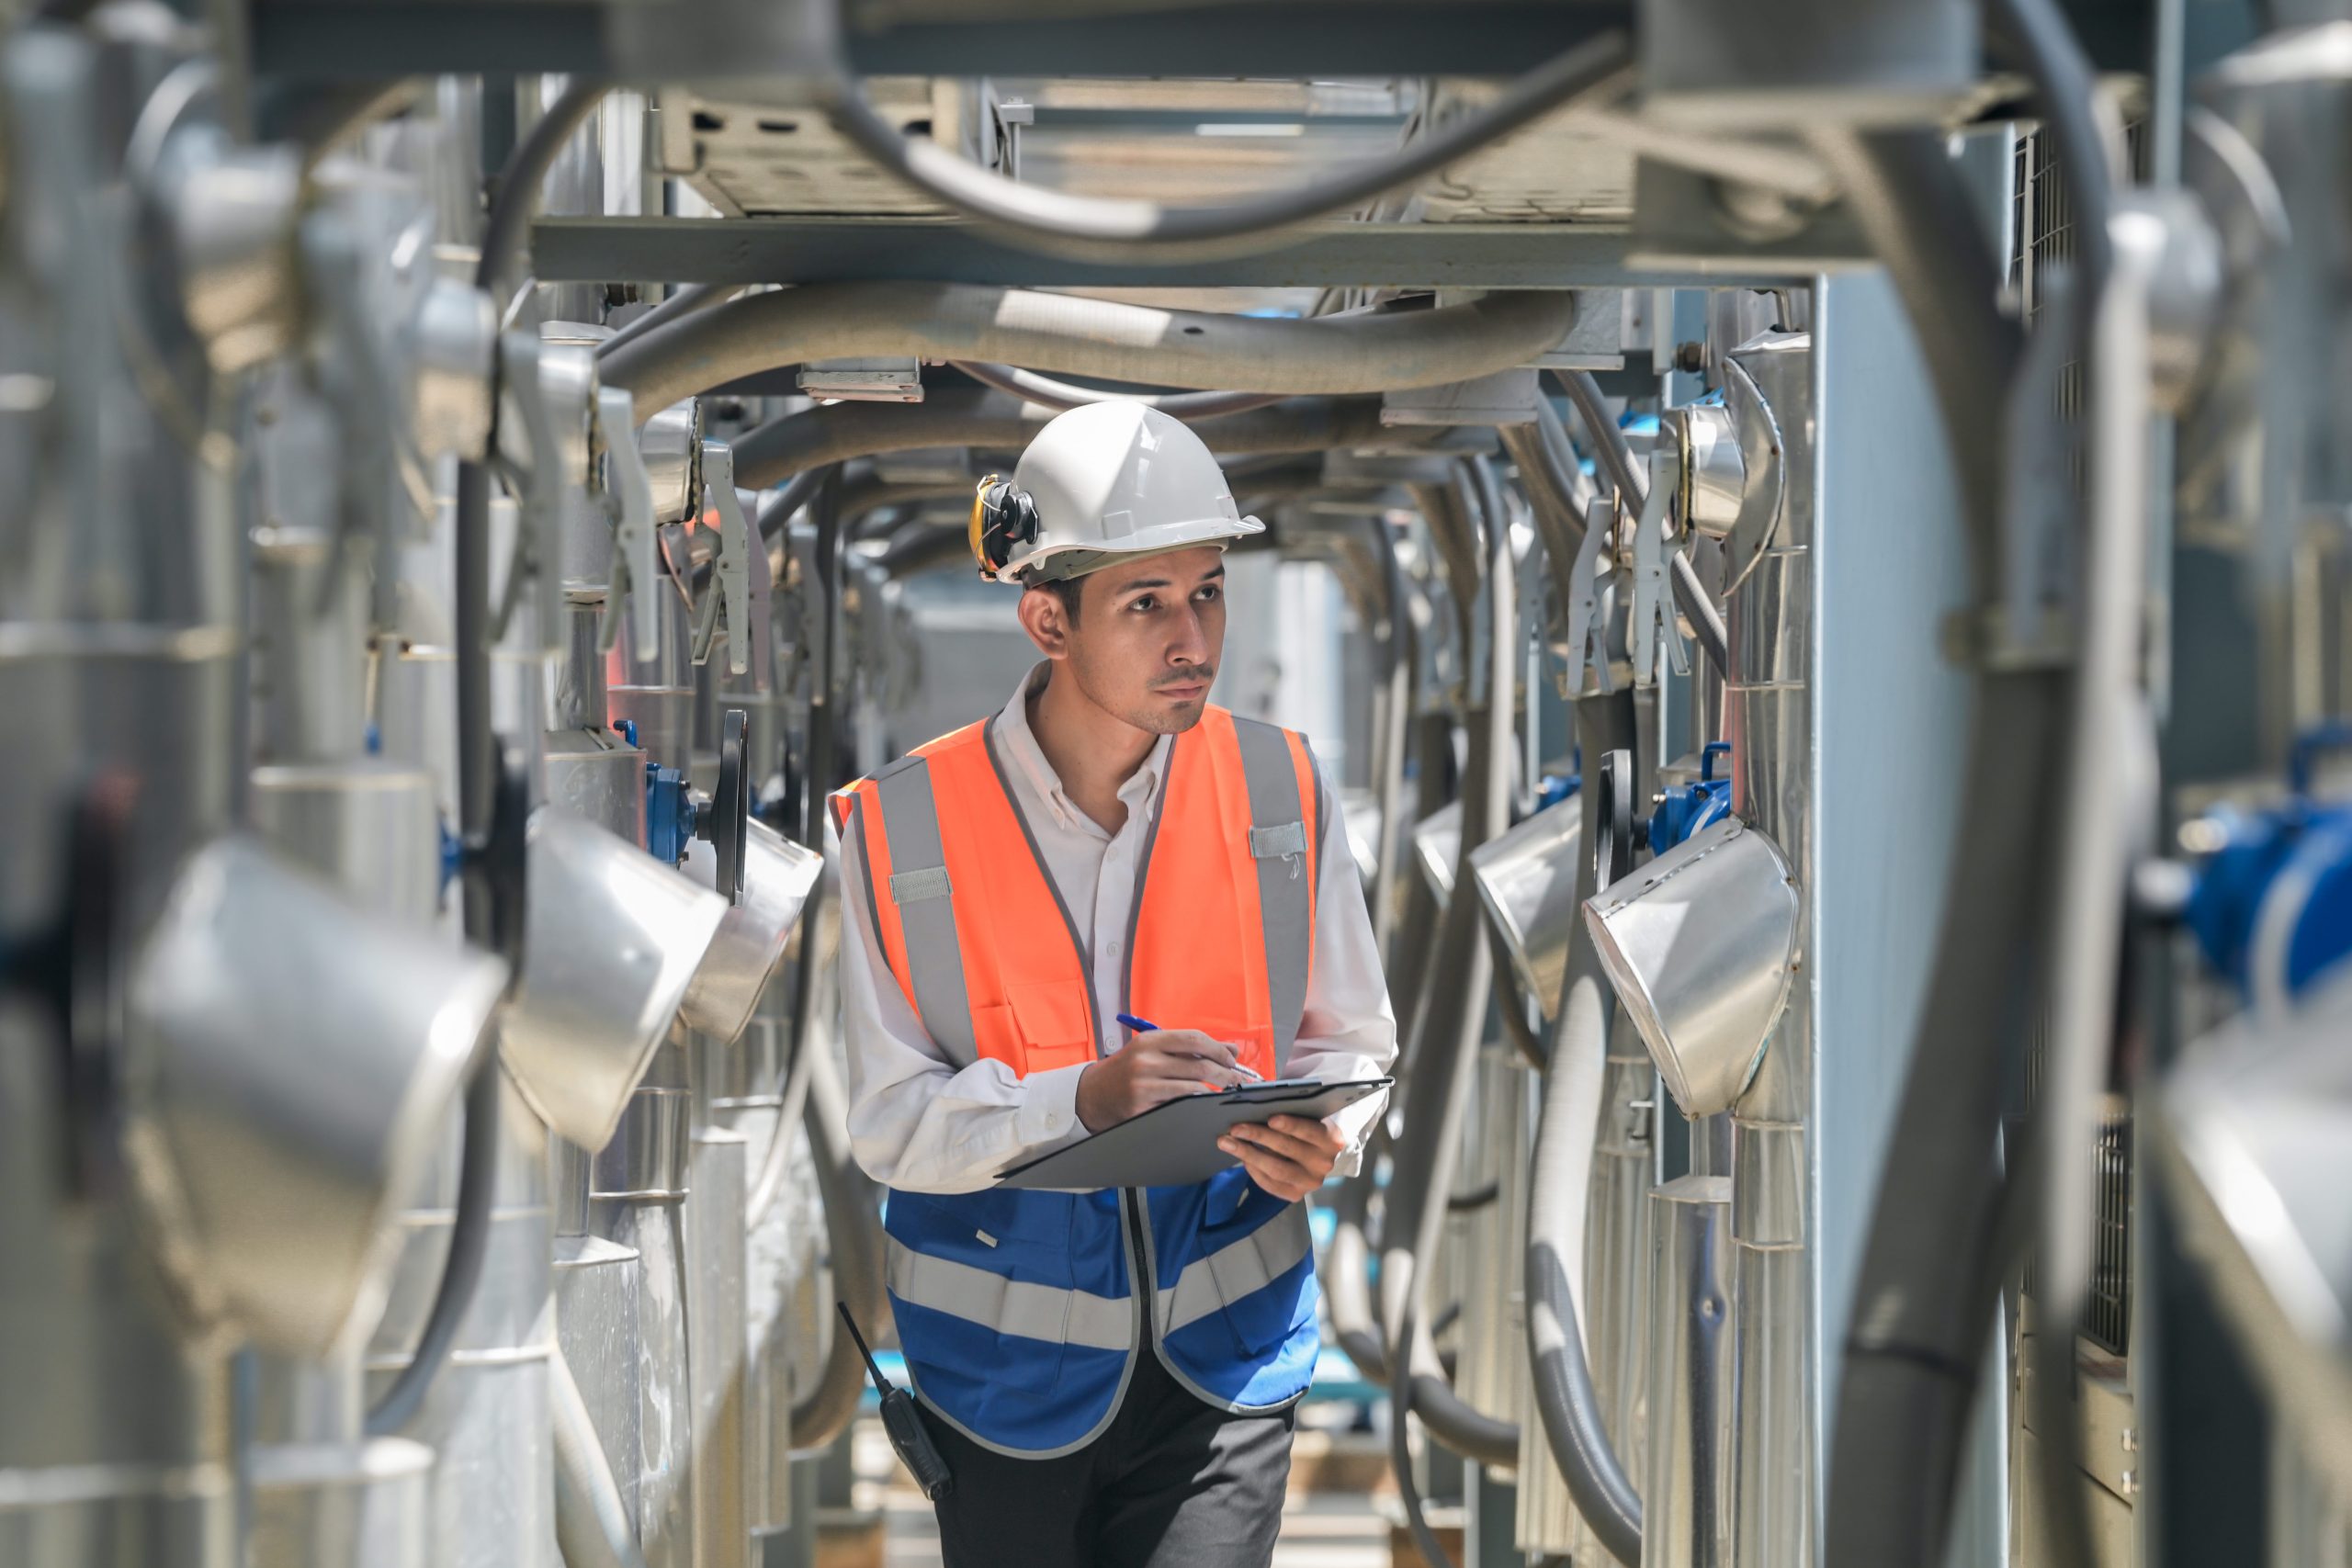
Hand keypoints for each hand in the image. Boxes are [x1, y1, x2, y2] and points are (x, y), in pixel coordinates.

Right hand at [1076, 1028, 1250, 1131]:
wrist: (1092, 1095)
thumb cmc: (1128, 1070)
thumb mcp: (1152, 1051)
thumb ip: (1188, 1048)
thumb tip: (1230, 1050)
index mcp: (1150, 1040)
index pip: (1194, 1039)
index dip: (1219, 1049)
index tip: (1232, 1058)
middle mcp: (1146, 1060)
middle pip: (1199, 1065)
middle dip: (1226, 1073)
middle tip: (1238, 1079)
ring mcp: (1143, 1085)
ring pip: (1193, 1087)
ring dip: (1214, 1090)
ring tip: (1224, 1091)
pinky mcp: (1142, 1107)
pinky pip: (1180, 1105)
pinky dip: (1196, 1104)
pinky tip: (1202, 1103)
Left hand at [1218, 1114, 1346, 1202]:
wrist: (1319, 1157)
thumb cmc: (1307, 1129)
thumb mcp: (1308, 1117)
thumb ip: (1291, 1110)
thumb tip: (1256, 1102)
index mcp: (1331, 1139)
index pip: (1310, 1130)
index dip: (1290, 1125)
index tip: (1271, 1118)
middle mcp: (1324, 1163)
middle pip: (1288, 1149)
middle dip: (1259, 1136)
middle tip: (1235, 1128)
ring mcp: (1311, 1182)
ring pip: (1276, 1169)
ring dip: (1248, 1154)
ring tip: (1227, 1143)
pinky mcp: (1296, 1195)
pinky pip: (1270, 1184)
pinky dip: (1253, 1170)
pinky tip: (1242, 1158)